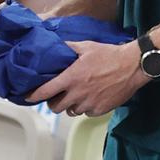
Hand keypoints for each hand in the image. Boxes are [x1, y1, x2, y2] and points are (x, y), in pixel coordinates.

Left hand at [27, 40, 147, 116]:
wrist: (132, 66)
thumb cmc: (109, 54)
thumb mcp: (86, 46)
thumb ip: (68, 47)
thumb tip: (55, 46)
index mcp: (71, 77)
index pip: (45, 91)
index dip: (33, 96)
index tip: (28, 97)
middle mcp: (78, 93)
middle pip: (56, 107)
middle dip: (53, 101)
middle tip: (57, 94)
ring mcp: (89, 104)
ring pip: (71, 111)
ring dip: (70, 105)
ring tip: (76, 94)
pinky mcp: (99, 110)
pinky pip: (86, 112)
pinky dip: (85, 107)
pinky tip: (91, 96)